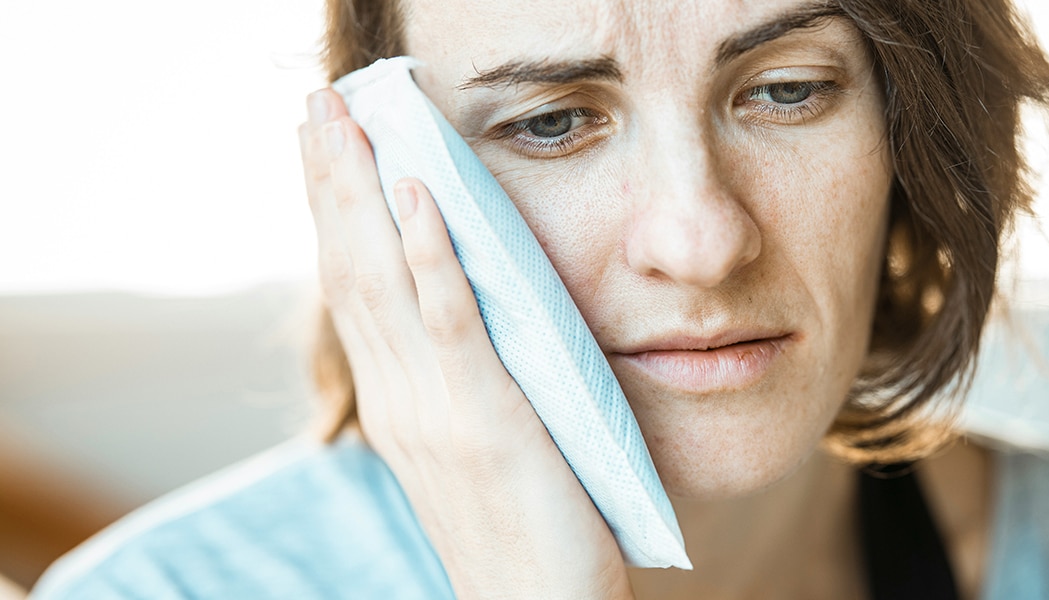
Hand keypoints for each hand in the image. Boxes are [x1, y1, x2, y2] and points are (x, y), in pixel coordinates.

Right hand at [298, 88, 632, 599]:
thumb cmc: (516, 532)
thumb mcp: (470, 448)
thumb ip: (453, 383)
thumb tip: (457, 319)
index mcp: (396, 404)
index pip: (351, 289)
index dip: (331, 213)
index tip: (320, 146)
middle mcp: (400, 398)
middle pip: (350, 268)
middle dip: (330, 181)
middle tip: (315, 104)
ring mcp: (436, 407)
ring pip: (383, 279)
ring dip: (361, 192)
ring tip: (345, 121)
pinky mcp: (486, 418)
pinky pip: (450, 320)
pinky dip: (429, 251)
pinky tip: (415, 193)